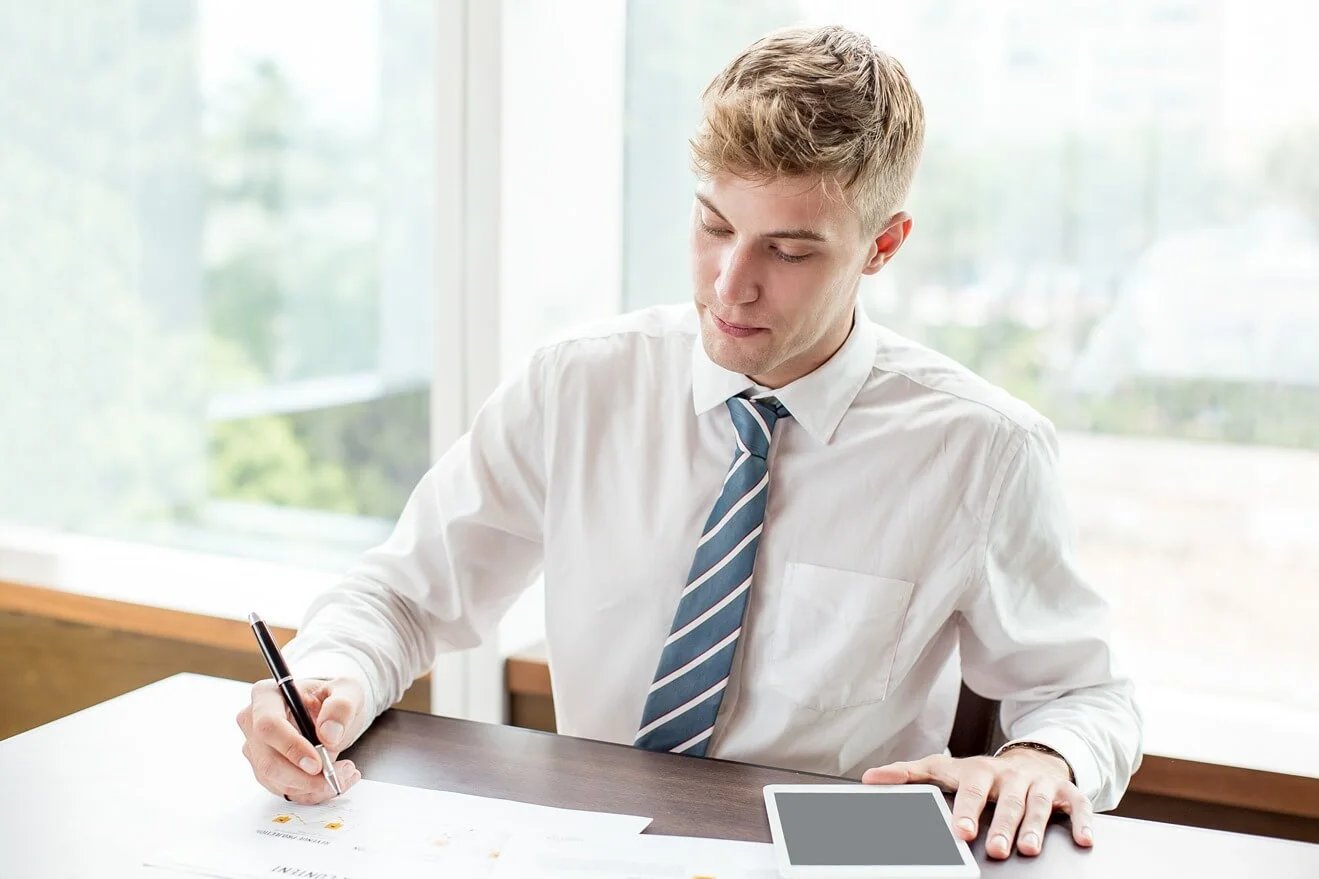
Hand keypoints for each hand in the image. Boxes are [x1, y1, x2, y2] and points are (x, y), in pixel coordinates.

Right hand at [236, 676, 366, 803]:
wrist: (335, 712)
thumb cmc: (335, 695)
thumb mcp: (348, 690)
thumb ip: (342, 707)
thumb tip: (329, 733)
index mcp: (267, 695)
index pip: (268, 725)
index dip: (291, 748)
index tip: (317, 763)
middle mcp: (254, 722)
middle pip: (268, 761)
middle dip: (304, 778)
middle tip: (337, 776)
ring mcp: (257, 749)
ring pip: (276, 781)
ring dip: (312, 787)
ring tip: (344, 773)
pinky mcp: (266, 770)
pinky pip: (285, 789)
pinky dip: (312, 792)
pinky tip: (334, 780)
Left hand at [861, 748, 1093, 858]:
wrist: (1030, 759)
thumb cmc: (981, 774)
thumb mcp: (945, 769)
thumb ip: (909, 774)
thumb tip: (870, 778)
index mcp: (980, 772)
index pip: (972, 790)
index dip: (967, 810)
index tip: (960, 832)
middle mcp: (1011, 776)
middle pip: (1007, 801)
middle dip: (1002, 825)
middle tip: (996, 849)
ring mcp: (1040, 783)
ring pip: (1040, 804)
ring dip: (1036, 827)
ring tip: (1029, 849)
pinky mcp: (1067, 791)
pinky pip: (1080, 805)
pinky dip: (1084, 821)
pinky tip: (1084, 840)